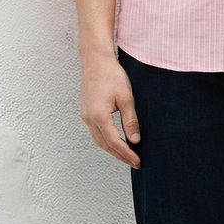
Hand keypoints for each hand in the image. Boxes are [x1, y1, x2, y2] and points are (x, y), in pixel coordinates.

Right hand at [79, 53, 141, 167]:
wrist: (96, 61)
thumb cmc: (112, 76)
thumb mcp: (126, 98)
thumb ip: (130, 121)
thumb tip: (135, 141)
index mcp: (99, 116)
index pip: (114, 142)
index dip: (126, 154)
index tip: (137, 161)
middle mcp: (89, 119)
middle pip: (105, 145)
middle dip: (120, 156)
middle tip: (134, 163)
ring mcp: (85, 115)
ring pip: (99, 140)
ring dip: (112, 149)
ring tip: (126, 155)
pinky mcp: (86, 111)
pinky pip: (96, 132)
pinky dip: (106, 140)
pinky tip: (115, 141)